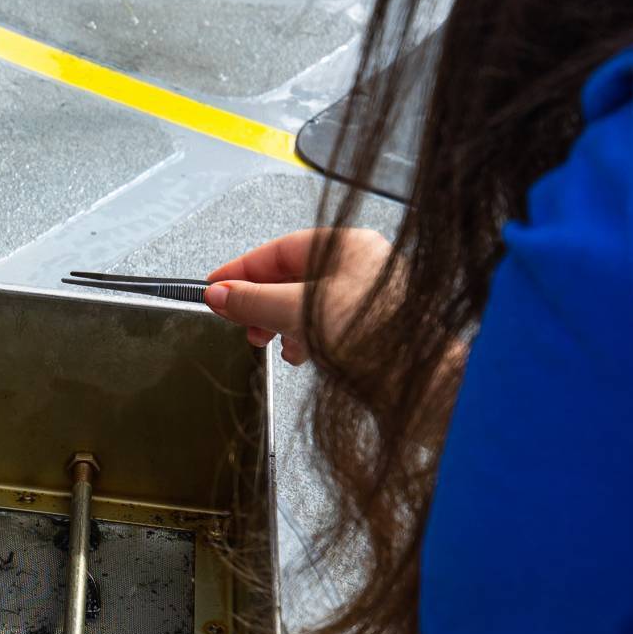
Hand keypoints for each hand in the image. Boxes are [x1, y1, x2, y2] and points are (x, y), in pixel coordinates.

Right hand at [202, 228, 394, 366]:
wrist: (416, 386)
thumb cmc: (377, 340)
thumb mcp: (297, 312)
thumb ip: (253, 301)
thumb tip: (220, 295)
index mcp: (350, 247)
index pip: (281, 249)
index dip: (243, 269)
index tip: (216, 285)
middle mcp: (363, 267)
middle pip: (292, 276)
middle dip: (260, 301)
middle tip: (238, 318)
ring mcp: (367, 299)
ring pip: (306, 303)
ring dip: (279, 323)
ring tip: (266, 340)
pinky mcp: (369, 330)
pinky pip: (323, 325)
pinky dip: (303, 337)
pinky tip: (297, 354)